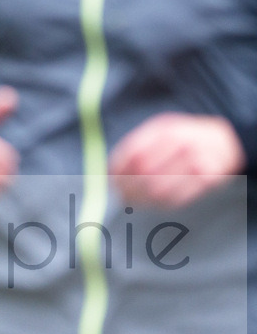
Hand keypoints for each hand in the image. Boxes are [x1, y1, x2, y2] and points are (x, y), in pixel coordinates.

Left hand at [110, 113, 243, 207]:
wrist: (225, 141)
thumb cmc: (181, 140)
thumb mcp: (159, 133)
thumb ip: (134, 148)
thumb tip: (108, 173)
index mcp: (163, 129)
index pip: (131, 155)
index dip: (117, 173)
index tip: (112, 184)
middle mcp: (180, 141)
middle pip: (142, 174)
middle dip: (127, 189)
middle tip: (123, 198)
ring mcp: (195, 158)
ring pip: (157, 190)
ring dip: (142, 200)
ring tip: (137, 201)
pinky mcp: (208, 177)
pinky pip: (176, 199)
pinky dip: (161, 204)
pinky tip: (156, 202)